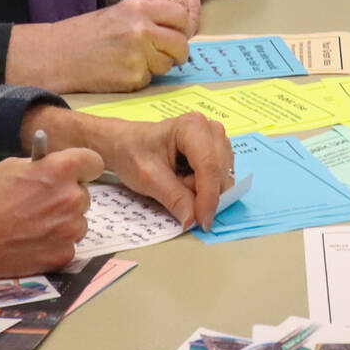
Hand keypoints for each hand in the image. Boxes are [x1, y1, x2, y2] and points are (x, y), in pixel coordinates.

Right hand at [0, 147, 101, 284]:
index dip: (82, 167)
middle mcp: (71, 198)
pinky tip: (32, 241)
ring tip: (34, 225)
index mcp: (60, 170)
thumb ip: (39, 167)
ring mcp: (69, 230)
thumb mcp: (10, 168)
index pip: (93, 162)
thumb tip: (51, 168)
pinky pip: (68, 244)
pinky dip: (55, 244)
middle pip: (83, 194)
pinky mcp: (63, 255)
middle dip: (67, 197)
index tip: (75, 173)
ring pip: (78, 221)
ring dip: (63, 222)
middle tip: (42, 203)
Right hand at [5, 0, 192, 93]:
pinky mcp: (132, 78)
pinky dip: (138, 79)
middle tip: (169, 57)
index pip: (179, 16)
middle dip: (177, 53)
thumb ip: (145, 19)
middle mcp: (141, 29)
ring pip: (166, 65)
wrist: (55, 55)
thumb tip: (173, 31)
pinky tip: (119, 72)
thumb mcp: (116, 14)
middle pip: (180, 44)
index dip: (181, 28)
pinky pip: (148, 80)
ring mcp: (137, 55)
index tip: (177, 35)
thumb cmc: (84, 34)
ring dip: (156, 67)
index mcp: (137, 8)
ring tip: (132, 62)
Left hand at [90, 110, 236, 230]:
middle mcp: (210, 129)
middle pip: (220, 173)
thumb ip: (174, 199)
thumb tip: (193, 220)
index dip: (208, 197)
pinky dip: (205, 188)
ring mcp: (217, 140)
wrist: (126, 144)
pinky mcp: (218, 151)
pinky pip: (221, 178)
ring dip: (203, 190)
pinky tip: (186, 180)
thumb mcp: (148, 179)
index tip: (202, 222)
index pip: (209, 166)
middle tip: (173, 189)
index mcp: (192, 127)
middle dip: (202, 193)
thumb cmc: (133, 153)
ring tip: (177, 181)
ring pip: (223, 178)